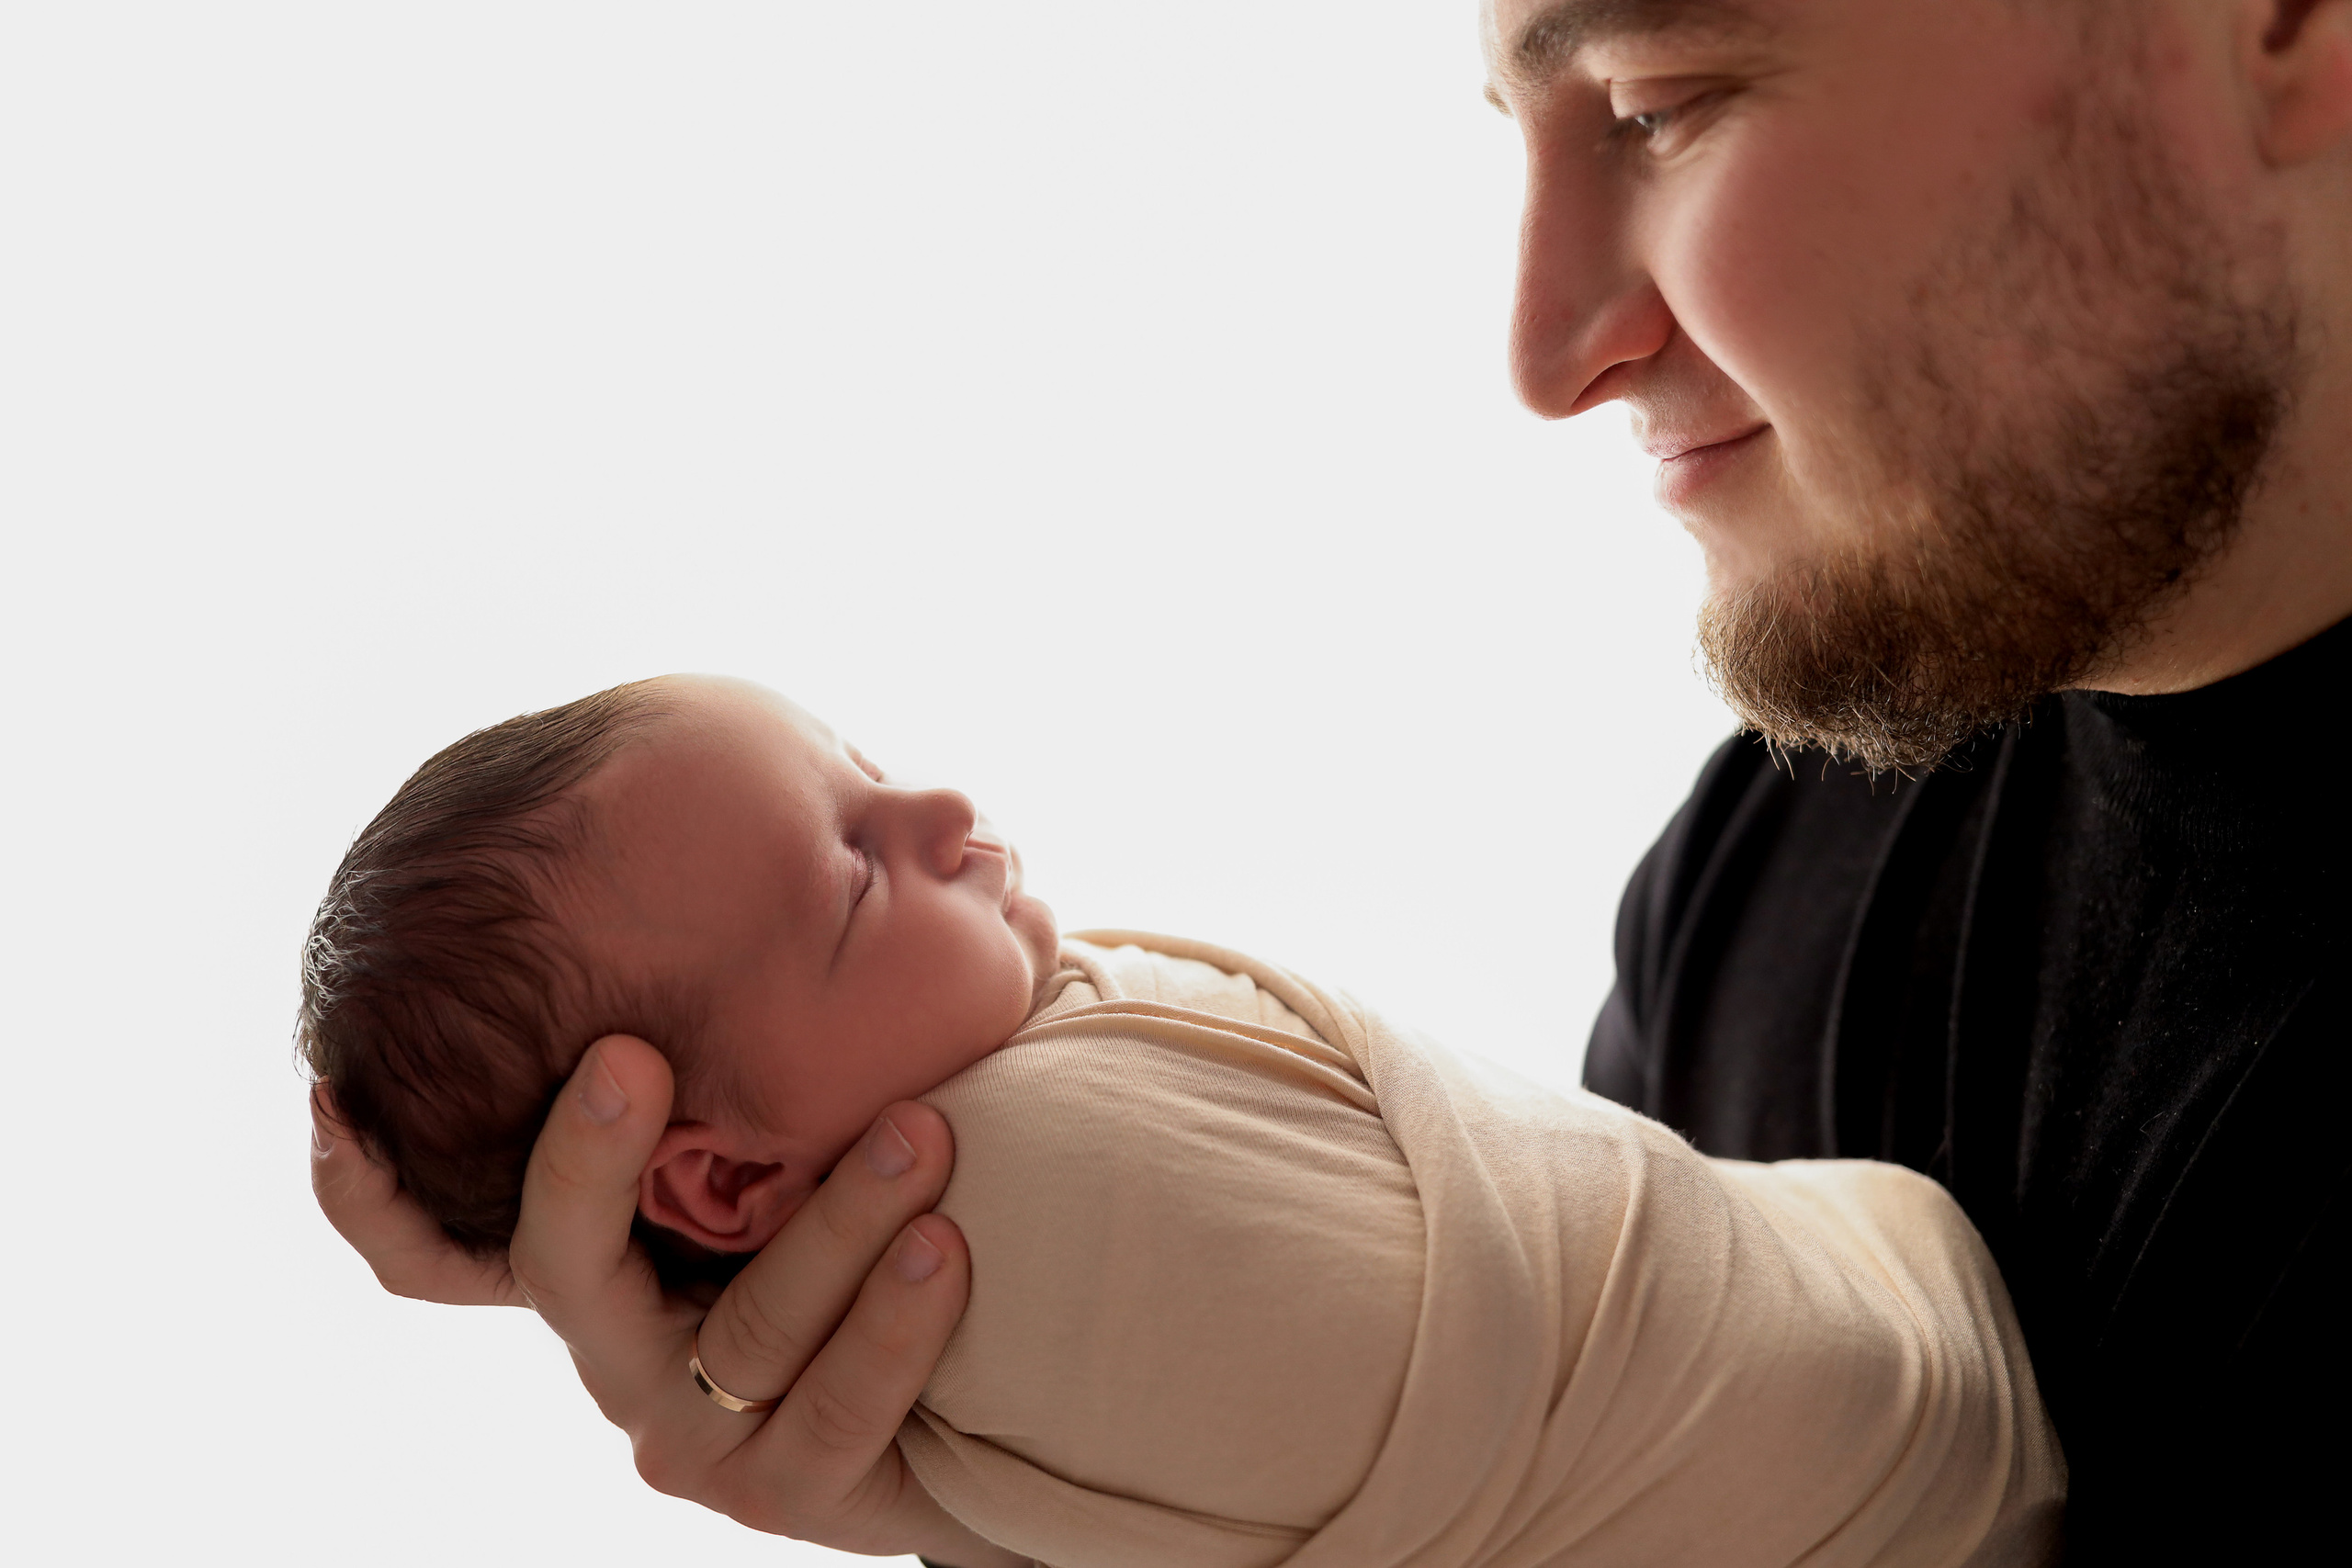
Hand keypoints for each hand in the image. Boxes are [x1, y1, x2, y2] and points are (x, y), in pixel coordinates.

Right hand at [309, 1042, 1017, 1563]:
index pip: (436, 1249)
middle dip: (588, 1158)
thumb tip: (771, 838)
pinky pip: (841, 1410)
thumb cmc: (869, 1213)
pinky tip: (948, 1243)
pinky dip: (893, 1323)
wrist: (982, 1382)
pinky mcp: (801, 1492)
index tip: (336, 1093)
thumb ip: (756, 1034)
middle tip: (632, 1055)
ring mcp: (702, 1434)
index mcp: (600, 1266)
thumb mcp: (802, 1124)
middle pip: (571, 1267)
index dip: (364, 1190)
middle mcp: (623, 1353)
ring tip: (921, 1131)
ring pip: (747, 1329)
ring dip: (835, 1222)